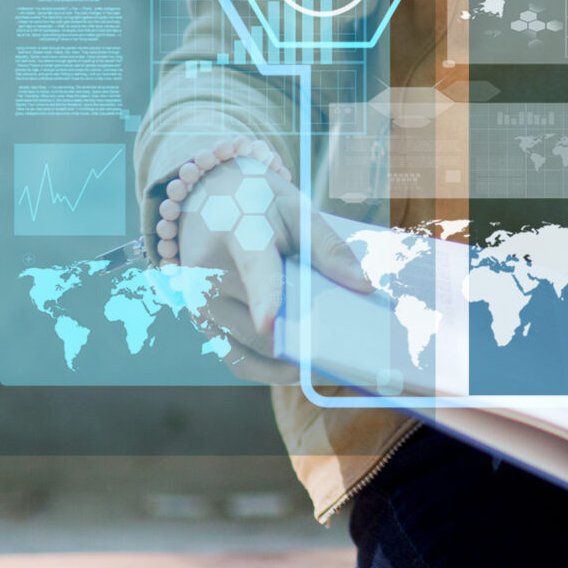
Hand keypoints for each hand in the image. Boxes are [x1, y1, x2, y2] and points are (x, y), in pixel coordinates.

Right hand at [168, 152, 377, 383]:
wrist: (201, 198)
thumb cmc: (257, 201)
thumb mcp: (296, 209)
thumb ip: (329, 247)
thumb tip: (365, 286)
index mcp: (238, 231)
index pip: (253, 266)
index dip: (263, 295)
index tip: (269, 320)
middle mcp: (210, 272)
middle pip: (263, 319)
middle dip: (307, 336)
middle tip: (350, 349)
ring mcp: (201, 302)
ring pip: (254, 346)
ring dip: (292, 358)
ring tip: (334, 359)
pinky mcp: (201, 322)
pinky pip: (238, 359)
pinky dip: (270, 370)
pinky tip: (300, 368)